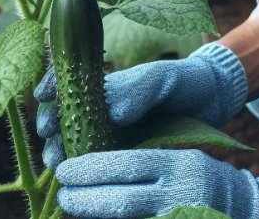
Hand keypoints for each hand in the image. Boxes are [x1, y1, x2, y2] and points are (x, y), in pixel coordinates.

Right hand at [34, 43, 248, 168]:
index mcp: (106, 84)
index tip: (43, 99)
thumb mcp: (163, 77)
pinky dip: (85, 170)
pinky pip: (99, 162)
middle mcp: (102, 107)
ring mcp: (112, 131)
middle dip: (51, 131)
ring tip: (58, 167)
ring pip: (75, 141)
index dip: (50, 88)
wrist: (215, 101)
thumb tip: (112, 113)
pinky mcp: (125, 154)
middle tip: (51, 147)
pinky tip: (80, 180)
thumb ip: (138, 88)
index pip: (66, 82)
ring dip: (61, 152)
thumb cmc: (185, 81)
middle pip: (63, 116)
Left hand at [55, 149, 258, 218]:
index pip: (127, 163)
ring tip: (73, 213)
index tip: (64, 170)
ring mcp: (181, 218)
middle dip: (84, 201)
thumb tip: (92, 166)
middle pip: (121, 200)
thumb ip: (147, 164)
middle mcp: (183, 194)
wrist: (254, 211)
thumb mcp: (183, 160)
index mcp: (181, 164)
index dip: (91, 169)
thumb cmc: (207, 182)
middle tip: (62, 198)